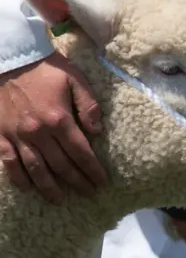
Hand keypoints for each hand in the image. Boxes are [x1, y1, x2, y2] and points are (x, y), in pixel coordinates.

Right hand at [0, 52, 106, 203]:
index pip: (81, 152)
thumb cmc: (47, 68)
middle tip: (89, 192)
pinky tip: (28, 186)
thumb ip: (88, 105)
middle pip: (61, 165)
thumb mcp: (75, 79)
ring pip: (35, 169)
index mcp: (59, 119)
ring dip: (50, 187)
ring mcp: (17, 136)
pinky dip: (19, 177)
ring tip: (60, 199)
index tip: (102, 181)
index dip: (93, 169)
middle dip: (77, 181)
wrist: (12, 59)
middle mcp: (39, 132)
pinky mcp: (0, 135)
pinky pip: (8, 162)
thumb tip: (98, 131)